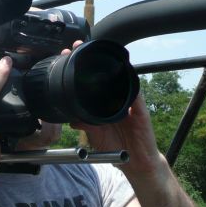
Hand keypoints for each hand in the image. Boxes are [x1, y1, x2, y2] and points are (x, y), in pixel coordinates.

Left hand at [63, 41, 165, 176]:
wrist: (135, 161)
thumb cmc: (114, 145)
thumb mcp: (94, 135)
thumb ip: (85, 125)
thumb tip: (71, 119)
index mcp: (100, 103)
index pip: (88, 80)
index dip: (78, 67)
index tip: (67, 54)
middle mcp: (113, 98)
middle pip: (102, 73)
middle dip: (90, 58)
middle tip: (77, 45)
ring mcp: (126, 101)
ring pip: (119, 78)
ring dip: (108, 65)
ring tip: (96, 53)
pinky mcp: (139, 107)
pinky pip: (134, 92)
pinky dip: (128, 83)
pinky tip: (120, 73)